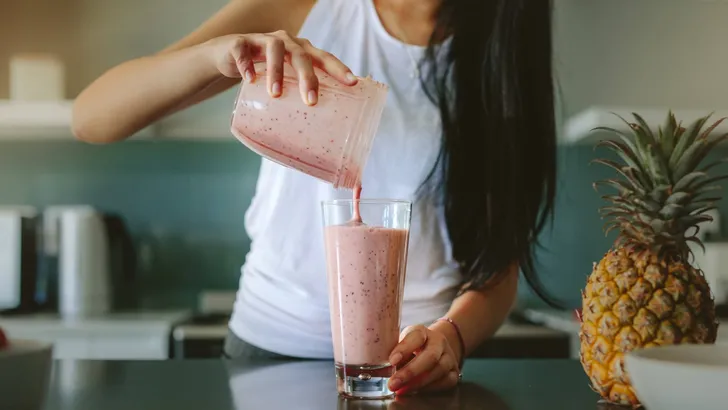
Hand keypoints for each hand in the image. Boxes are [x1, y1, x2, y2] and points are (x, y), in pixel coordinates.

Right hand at [205, 31, 357, 104]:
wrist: (229, 55)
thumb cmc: (265, 72)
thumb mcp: (284, 81)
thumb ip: (297, 98)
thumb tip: (314, 138)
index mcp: (302, 51)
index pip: (324, 57)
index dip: (339, 68)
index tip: (352, 83)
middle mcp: (286, 42)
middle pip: (302, 55)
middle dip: (308, 77)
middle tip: (310, 101)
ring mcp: (262, 40)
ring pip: (274, 50)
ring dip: (276, 71)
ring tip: (276, 94)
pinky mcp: (240, 43)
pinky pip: (243, 51)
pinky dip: (247, 64)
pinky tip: (250, 79)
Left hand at [387, 324, 460, 394]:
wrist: (436, 346)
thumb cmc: (413, 346)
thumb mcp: (402, 343)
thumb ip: (395, 354)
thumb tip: (382, 371)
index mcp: (422, 331)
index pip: (415, 336)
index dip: (404, 349)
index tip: (392, 361)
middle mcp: (438, 341)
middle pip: (430, 356)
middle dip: (410, 372)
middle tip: (394, 383)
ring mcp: (449, 355)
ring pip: (439, 370)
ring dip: (419, 383)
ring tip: (402, 390)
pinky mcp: (454, 370)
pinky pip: (446, 381)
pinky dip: (430, 388)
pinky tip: (416, 391)